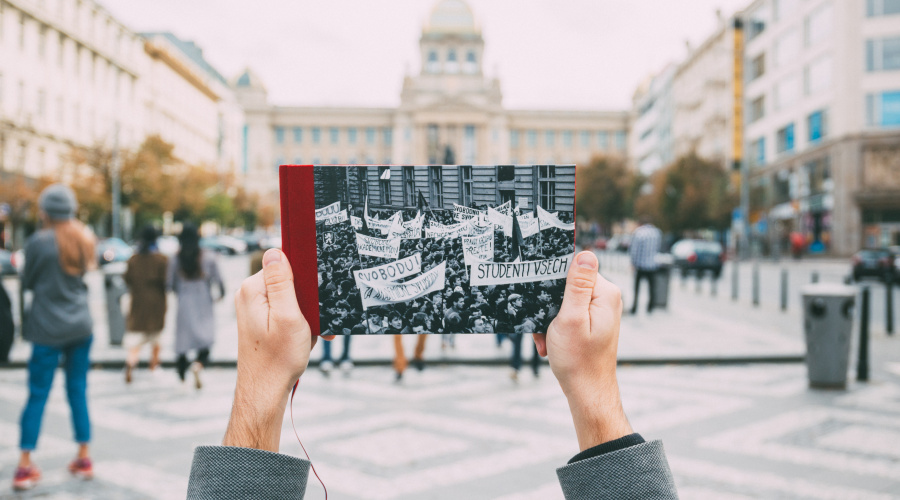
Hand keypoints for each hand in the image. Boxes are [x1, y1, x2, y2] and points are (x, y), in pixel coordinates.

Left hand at [224, 249, 316, 451]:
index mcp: (252, 289)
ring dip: (306, 314)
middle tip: (313, 322)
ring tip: (308, 334)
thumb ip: (281, 282)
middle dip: (307, 300)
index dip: (304, 279)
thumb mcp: (288, 316)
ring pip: (291, 297)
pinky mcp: (260, 319)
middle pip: (288, 280)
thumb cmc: (278, 358)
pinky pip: (286, 311)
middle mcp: (249, 295)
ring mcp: (254, 308)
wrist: (265, 390)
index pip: (283, 264)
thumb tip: (274, 250)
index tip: (312, 300)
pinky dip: (299, 323)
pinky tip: (304, 338)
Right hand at [533, 251, 631, 451]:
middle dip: (550, 304)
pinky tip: (551, 343)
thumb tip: (585, 253)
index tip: (546, 304)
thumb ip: (578, 285)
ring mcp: (600, 310)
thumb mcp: (572, 318)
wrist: (587, 392)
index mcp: (605, 293)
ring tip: (548, 339)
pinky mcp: (593, 321)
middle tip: (545, 327)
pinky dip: (555, 327)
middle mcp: (606, 299)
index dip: (554, 283)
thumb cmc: (578, 360)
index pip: (575, 268)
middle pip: (568, 284)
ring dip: (550, 319)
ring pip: (564, 301)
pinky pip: (568, 314)